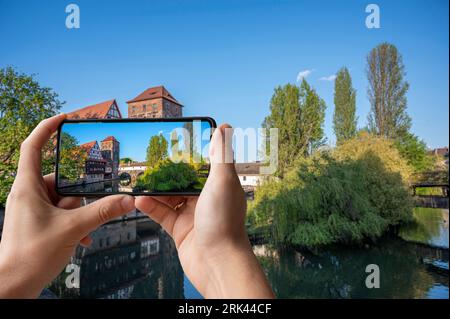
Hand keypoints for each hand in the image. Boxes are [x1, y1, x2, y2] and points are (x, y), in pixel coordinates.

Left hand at [0, 114, 134, 297]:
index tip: (65, 118)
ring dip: (79, 214)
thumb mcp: (72, 229)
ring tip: (83, 231)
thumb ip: (102, 211)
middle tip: (86, 208)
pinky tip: (83, 238)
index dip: (48, 128)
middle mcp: (29, 194)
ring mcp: (33, 209)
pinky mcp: (39, 222)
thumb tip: (127, 200)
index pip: (33, 146)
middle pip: (60, 179)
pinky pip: (62, 214)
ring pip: (64, 199)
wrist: (13, 287)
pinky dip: (74, 223)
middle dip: (79, 195)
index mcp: (27, 187)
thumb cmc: (30, 256)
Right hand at [135, 124, 274, 297]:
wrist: (217, 263)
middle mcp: (206, 199)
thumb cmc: (224, 222)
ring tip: (139, 179)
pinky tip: (139, 199)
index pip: (203, 165)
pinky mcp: (180, 229)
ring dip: (154, 189)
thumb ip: (221, 155)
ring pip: (169, 196)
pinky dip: (150, 206)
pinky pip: (162, 214)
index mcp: (219, 186)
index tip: (175, 142)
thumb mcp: (222, 182)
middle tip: (149, 160)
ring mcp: (192, 214)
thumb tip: (225, 128)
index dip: (190, 154)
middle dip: (167, 172)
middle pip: (182, 180)